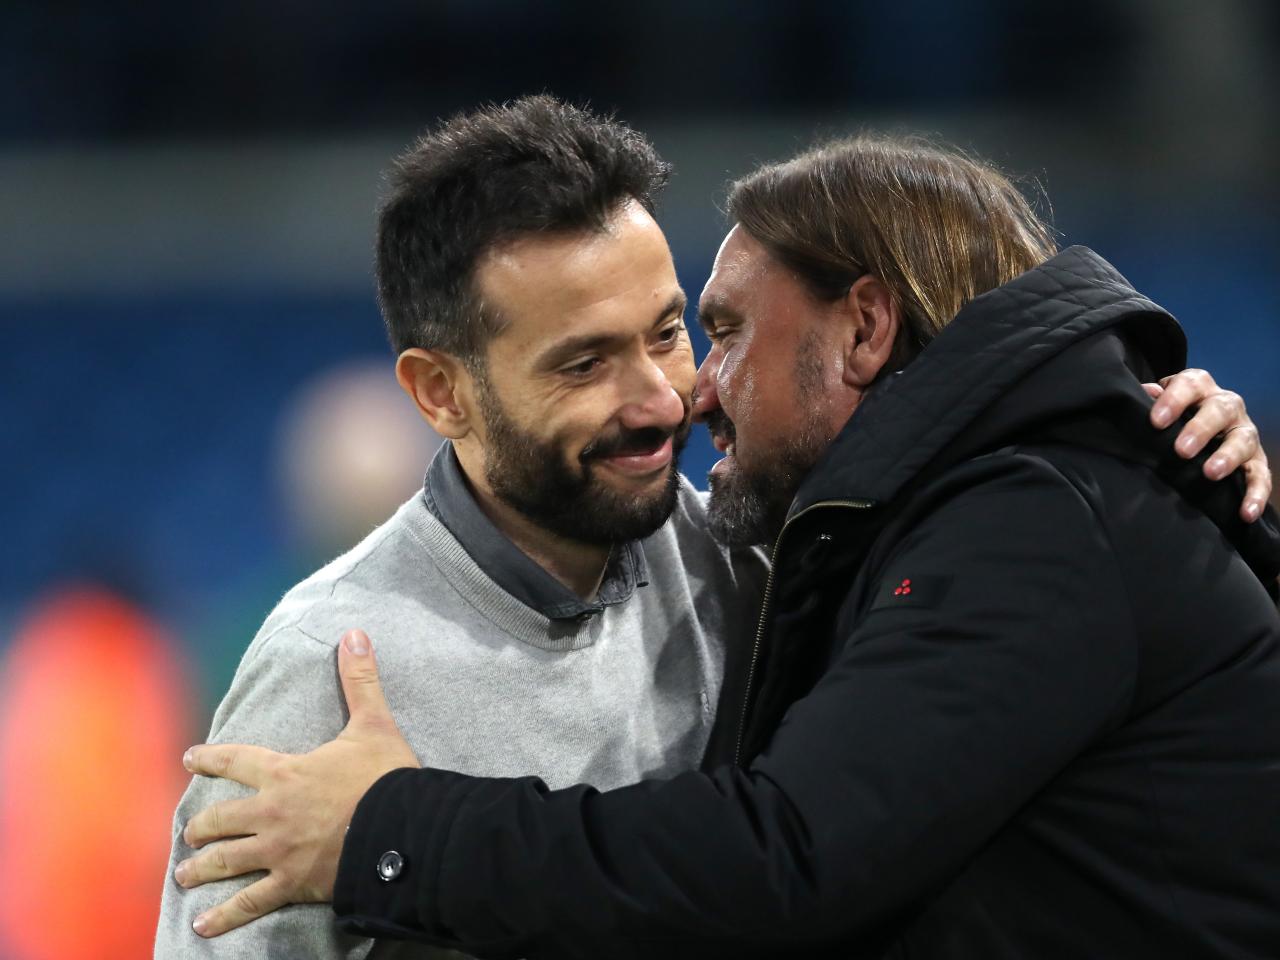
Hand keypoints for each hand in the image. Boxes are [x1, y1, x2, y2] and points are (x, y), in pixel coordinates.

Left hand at [175, 629, 416, 937]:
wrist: (402, 829)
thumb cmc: (386, 777)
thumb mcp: (373, 723)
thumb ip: (359, 680)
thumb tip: (354, 633)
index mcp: (286, 772)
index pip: (236, 760)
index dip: (210, 758)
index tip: (189, 758)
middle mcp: (272, 812)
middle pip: (221, 818)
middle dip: (201, 825)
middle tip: (189, 830)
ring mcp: (278, 851)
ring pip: (225, 860)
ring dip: (200, 867)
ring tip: (185, 874)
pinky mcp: (291, 883)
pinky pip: (249, 903)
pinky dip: (223, 917)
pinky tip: (202, 925)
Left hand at [1146, 368, 1270, 521]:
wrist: (1198, 429)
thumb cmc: (1171, 416)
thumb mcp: (1159, 406)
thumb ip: (1149, 401)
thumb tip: (1143, 395)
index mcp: (1200, 388)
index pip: (1189, 385)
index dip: (1173, 400)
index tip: (1156, 421)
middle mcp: (1227, 406)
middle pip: (1220, 410)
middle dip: (1201, 429)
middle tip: (1181, 451)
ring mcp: (1244, 432)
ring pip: (1242, 440)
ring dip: (1228, 457)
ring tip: (1210, 474)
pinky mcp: (1256, 460)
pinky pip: (1261, 475)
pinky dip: (1256, 494)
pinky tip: (1246, 512)